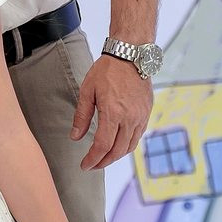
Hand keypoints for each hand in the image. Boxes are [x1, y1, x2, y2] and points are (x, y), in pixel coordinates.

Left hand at [70, 55, 152, 170]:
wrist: (130, 56)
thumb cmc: (107, 70)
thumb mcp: (87, 91)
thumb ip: (82, 116)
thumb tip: (75, 137)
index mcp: (113, 113)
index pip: (103, 146)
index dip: (93, 159)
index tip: (85, 165)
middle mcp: (130, 118)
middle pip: (117, 151)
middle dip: (103, 162)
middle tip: (92, 165)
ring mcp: (141, 117)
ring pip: (129, 146)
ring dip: (116, 156)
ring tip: (103, 158)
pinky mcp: (146, 113)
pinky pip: (137, 136)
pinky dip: (127, 145)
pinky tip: (117, 145)